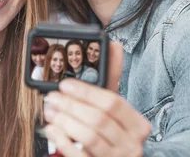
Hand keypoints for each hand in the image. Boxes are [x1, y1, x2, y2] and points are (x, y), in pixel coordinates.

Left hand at [43, 42, 150, 156]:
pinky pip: (79, 156)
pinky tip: (52, 129)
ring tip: (50, 110)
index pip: (113, 103)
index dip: (86, 91)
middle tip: (52, 97)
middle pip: (99, 119)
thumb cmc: (111, 134)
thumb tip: (114, 45)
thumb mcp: (114, 109)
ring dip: (64, 120)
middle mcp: (132, 145)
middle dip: (71, 105)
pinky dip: (62, 140)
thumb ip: (112, 79)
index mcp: (138, 126)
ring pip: (89, 136)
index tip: (65, 84)